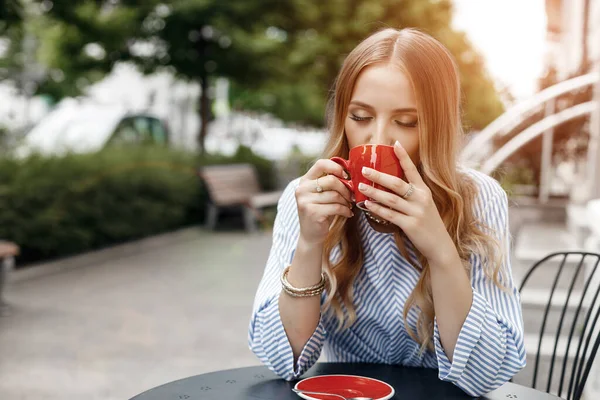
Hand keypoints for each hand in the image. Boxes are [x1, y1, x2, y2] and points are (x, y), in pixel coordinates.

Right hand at [296, 159, 353, 245]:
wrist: (311, 235)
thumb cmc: (321, 211)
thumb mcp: (323, 194)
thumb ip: (331, 182)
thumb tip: (351, 171)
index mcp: (305, 181)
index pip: (321, 164)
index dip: (336, 167)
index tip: (346, 176)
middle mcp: (302, 189)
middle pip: (331, 180)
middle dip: (345, 188)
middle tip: (351, 196)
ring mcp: (305, 201)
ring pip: (335, 195)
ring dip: (346, 201)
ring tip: (349, 205)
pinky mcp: (312, 212)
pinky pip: (336, 207)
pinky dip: (346, 210)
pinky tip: (348, 213)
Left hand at [360, 141, 454, 264]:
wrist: (439, 245)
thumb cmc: (427, 223)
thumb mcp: (424, 204)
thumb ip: (411, 194)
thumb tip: (389, 183)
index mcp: (424, 191)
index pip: (412, 170)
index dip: (403, 156)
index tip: (395, 144)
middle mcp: (421, 199)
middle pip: (396, 183)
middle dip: (379, 176)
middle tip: (364, 169)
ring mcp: (416, 212)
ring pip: (390, 199)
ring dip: (373, 192)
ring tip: (360, 186)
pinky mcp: (410, 225)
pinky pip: (389, 215)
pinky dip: (377, 209)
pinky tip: (367, 205)